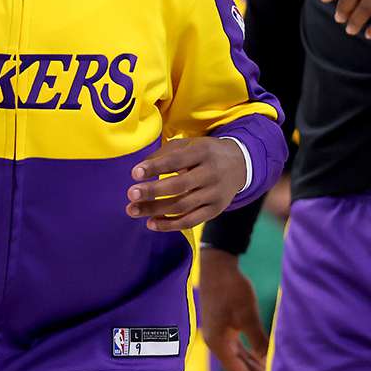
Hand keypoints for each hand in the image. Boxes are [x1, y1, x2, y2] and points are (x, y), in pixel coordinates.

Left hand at [126, 137, 247, 231]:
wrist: (240, 165)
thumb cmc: (205, 153)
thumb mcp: (190, 145)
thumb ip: (165, 154)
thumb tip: (140, 170)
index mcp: (203, 152)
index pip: (177, 160)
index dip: (156, 167)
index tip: (134, 173)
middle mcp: (211, 173)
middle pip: (179, 186)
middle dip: (153, 191)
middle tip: (131, 194)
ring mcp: (214, 194)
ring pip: (182, 206)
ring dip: (155, 210)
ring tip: (133, 210)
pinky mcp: (215, 210)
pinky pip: (191, 221)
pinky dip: (170, 225)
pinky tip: (151, 223)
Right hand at [199, 248, 268, 370]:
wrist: (217, 266)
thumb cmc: (231, 288)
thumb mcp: (246, 314)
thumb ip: (257, 339)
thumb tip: (268, 360)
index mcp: (219, 343)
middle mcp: (217, 343)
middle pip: (239, 369)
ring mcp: (220, 335)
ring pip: (240, 359)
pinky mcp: (224, 327)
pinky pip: (239, 349)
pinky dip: (251, 357)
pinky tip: (262, 362)